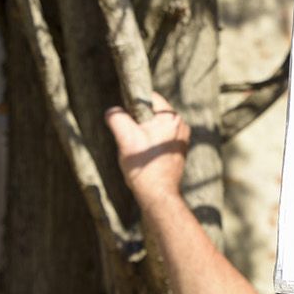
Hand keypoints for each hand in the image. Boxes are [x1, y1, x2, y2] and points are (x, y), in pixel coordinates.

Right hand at [103, 90, 189, 205]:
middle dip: (137, 122)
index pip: (150, 98)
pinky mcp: (177, 150)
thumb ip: (116, 118)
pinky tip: (144, 156)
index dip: (133, 105)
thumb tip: (112, 111)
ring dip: (142, 134)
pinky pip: (159, 138)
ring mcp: (181, 139)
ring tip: (138, 149)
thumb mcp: (125, 138)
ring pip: (155, 126)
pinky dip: (149, 143)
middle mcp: (181, 126)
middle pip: (152, 113)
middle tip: (130, 138)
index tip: (125, 118)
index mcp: (172, 118)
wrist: (158, 195)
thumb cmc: (144, 167)